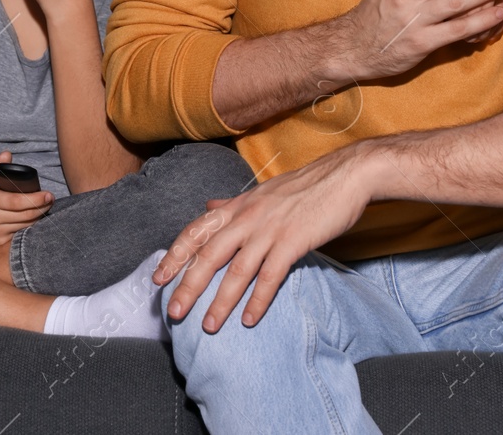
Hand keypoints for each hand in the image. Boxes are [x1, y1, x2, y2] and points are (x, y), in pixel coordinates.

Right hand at [0, 151, 53, 248]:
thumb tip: (8, 155)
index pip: (16, 202)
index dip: (35, 199)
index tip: (49, 194)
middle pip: (24, 216)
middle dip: (41, 208)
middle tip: (50, 200)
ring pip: (23, 227)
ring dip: (37, 218)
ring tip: (45, 208)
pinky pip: (17, 236)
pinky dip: (27, 228)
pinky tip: (33, 220)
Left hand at [153, 146, 369, 331]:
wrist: (344, 175)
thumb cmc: (304, 187)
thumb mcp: (262, 192)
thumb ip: (232, 204)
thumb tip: (208, 207)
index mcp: (238, 206)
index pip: (196, 231)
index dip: (175, 255)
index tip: (158, 278)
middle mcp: (247, 217)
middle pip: (209, 255)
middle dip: (188, 286)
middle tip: (174, 312)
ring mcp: (269, 230)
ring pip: (237, 271)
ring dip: (220, 301)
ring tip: (209, 326)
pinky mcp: (293, 242)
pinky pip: (270, 276)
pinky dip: (258, 300)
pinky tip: (249, 319)